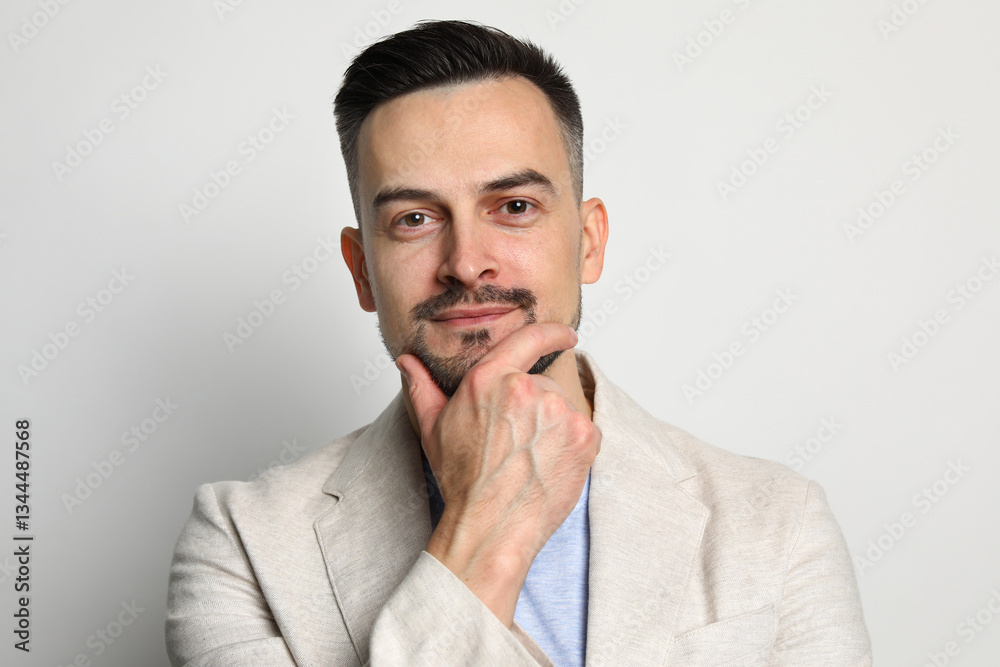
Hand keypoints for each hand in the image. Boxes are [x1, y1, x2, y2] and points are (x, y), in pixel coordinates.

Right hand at [395, 322, 600, 626]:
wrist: (491, 525)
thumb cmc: (463, 481)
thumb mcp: (433, 430)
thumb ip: (423, 388)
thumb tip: (408, 362)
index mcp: (489, 379)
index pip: (529, 339)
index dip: (553, 332)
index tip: (567, 334)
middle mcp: (526, 388)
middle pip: (544, 386)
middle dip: (536, 410)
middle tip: (518, 444)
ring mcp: (558, 411)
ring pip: (564, 410)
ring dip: (554, 429)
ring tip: (530, 459)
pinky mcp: (583, 435)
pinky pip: (585, 432)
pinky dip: (573, 447)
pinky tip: (549, 466)